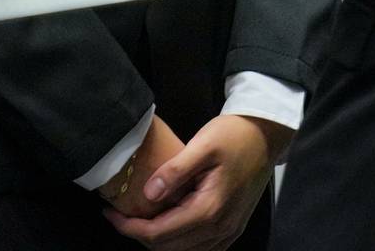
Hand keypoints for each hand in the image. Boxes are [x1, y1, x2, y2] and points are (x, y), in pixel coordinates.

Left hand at [104, 114, 285, 250]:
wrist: (265, 136)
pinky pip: (199, 248)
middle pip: (168, 248)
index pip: (159, 233)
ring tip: (138, 217)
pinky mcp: (231, 228)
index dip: (129, 227)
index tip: (109, 212)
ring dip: (157, 239)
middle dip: (138, 234)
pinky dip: (178, 241)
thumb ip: (174, 171)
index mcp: (209, 209)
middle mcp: (219, 228)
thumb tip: (148, 194)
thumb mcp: (202, 145)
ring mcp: (227, 231)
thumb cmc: (234, 136)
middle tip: (119, 214)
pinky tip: (167, 222)